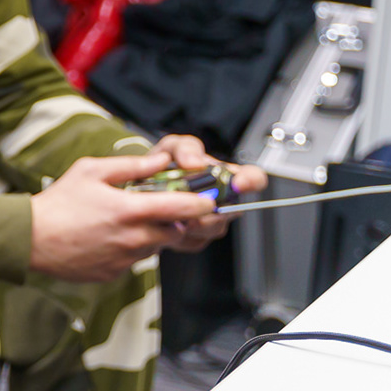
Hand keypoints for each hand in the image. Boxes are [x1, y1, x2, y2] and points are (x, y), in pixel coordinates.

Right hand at [28, 150, 216, 282]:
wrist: (29, 238)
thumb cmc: (57, 203)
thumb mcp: (91, 171)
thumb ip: (131, 166)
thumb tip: (160, 161)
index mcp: (130, 210)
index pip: (184, 208)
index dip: (202, 203)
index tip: (208, 199)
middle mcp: (133, 238)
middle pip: (176, 231)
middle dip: (175, 220)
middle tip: (160, 208)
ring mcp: (125, 259)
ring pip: (156, 247)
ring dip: (151, 235)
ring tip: (124, 221)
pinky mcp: (114, 273)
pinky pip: (134, 260)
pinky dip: (130, 248)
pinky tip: (107, 237)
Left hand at [149, 133, 267, 253]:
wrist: (138, 189)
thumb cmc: (161, 167)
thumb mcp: (171, 148)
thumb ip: (186, 148)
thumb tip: (196, 162)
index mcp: (223, 175)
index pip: (252, 178)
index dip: (251, 180)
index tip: (239, 183)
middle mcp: (221, 200)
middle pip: (233, 210)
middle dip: (213, 209)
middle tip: (192, 204)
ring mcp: (209, 220)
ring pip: (213, 228)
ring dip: (193, 222)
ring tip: (173, 213)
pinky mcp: (193, 239)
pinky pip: (194, 242)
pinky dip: (178, 234)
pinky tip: (166, 224)